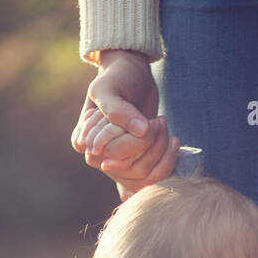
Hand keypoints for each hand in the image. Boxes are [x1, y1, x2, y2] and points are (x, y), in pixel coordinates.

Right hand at [71, 48, 179, 195]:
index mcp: (83, 141)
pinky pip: (151, 180)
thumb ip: (118, 110)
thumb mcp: (110, 88)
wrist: (132, 78)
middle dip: (150, 143)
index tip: (147, 121)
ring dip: (161, 150)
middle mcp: (98, 159)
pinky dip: (167, 161)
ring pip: (142, 176)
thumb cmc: (117, 79)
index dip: (135, 140)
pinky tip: (173, 141)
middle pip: (129, 167)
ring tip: (164, 124)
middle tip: (161, 120)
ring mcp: (116, 168)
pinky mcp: (134, 170)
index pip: (114, 153)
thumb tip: (141, 131)